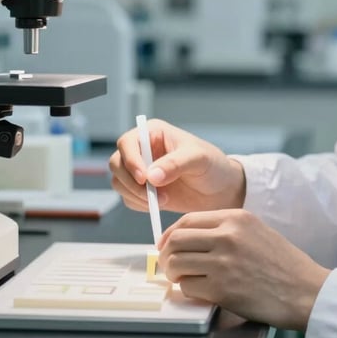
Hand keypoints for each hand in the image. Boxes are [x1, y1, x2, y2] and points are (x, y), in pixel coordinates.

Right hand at [109, 118, 245, 213]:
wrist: (220, 190)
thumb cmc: (212, 166)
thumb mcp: (198, 159)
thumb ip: (175, 164)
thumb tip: (151, 176)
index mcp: (153, 133)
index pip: (127, 142)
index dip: (130, 160)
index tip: (143, 178)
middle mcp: (142, 150)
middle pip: (116, 164)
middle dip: (131, 182)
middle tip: (153, 195)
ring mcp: (140, 170)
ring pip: (119, 182)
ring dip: (136, 195)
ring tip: (163, 200)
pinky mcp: (142, 190)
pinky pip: (128, 199)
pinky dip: (140, 204)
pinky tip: (161, 204)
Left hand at [158, 209, 330, 330]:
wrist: (305, 291)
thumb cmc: (282, 264)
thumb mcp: (256, 231)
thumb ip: (225, 229)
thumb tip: (189, 238)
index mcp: (235, 217)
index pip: (187, 220)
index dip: (170, 234)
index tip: (165, 245)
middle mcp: (227, 235)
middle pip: (176, 240)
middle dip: (166, 255)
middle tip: (168, 266)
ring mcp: (223, 262)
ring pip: (176, 263)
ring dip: (173, 274)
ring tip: (182, 279)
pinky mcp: (221, 289)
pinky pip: (188, 287)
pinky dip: (188, 291)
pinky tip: (200, 291)